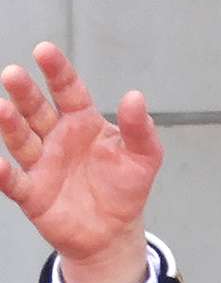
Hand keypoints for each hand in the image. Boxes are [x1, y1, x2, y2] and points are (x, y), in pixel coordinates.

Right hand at [0, 43, 161, 282]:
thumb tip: (135, 96)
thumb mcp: (144, 158)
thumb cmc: (125, 187)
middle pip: (37, 109)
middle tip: (13, 74)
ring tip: (1, 108)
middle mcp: (56, 136)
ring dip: (9, 124)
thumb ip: (140, 130)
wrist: (114, 232)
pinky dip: (3, 173)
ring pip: (21, 139)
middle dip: (24, 92)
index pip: (68, 90)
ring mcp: (41, 163)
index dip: (57, 71)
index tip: (44, 50)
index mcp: (82, 121)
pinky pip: (14, 182)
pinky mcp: (32, 193)